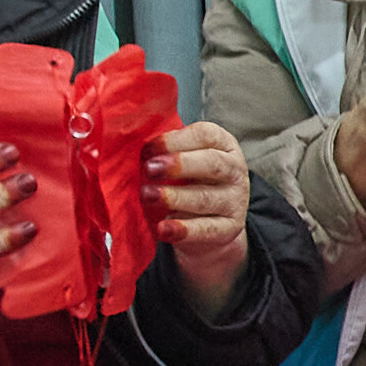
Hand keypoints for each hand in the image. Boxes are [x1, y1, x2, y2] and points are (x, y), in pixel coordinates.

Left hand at [150, 122, 250, 301]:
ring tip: (147, 195)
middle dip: (179, 165)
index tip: (148, 149)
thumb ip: (164, 151)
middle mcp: (235, 170)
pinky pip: (207, 229)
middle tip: (149, 169)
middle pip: (212, 163)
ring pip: (206, 198)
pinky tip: (162, 229)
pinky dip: (183, 230)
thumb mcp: (182, 160)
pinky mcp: (230, 229)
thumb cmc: (188, 181)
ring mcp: (235, 201)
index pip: (205, 135)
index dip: (175, 140)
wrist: (209, 223)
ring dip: (175, 197)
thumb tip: (129, 146)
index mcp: (223, 145)